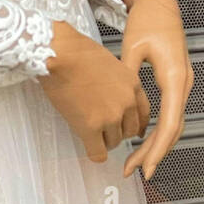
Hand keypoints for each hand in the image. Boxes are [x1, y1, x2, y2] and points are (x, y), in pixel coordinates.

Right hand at [42, 21, 150, 163]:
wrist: (60, 52)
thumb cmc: (76, 51)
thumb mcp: (108, 62)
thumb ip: (117, 83)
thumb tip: (111, 96)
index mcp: (132, 83)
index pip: (143, 113)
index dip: (134, 123)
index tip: (128, 127)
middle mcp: (126, 101)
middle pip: (130, 130)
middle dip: (117, 131)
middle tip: (103, 128)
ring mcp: (110, 115)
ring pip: (114, 142)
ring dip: (103, 140)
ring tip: (89, 129)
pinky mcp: (92, 127)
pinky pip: (98, 152)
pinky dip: (94, 152)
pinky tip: (87, 145)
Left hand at [118, 0, 192, 180]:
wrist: (159, 2)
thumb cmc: (147, 21)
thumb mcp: (131, 48)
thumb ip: (127, 77)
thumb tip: (117, 103)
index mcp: (175, 77)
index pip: (169, 123)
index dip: (157, 149)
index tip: (146, 167)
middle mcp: (183, 84)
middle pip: (173, 130)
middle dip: (154, 153)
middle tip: (133, 171)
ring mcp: (183, 83)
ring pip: (173, 124)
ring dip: (156, 144)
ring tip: (136, 162)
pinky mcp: (176, 82)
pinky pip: (170, 113)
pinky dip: (158, 130)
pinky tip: (142, 139)